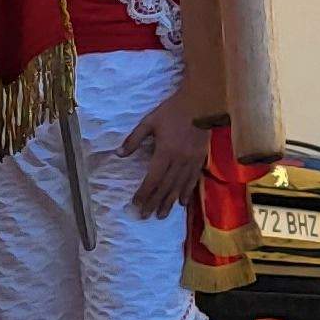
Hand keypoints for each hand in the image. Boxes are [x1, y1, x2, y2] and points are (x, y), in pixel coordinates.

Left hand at [129, 107, 216, 224]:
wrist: (200, 103)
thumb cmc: (172, 111)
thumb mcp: (149, 121)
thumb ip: (134, 139)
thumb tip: (119, 154)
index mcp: (165, 152)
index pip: (153, 178)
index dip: (144, 192)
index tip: (136, 204)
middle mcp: (179, 160)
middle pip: (165, 186)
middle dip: (154, 202)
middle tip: (146, 216)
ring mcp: (191, 161)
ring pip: (179, 186)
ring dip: (169, 202)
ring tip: (162, 216)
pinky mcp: (200, 159)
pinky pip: (193, 180)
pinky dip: (187, 192)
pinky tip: (182, 203)